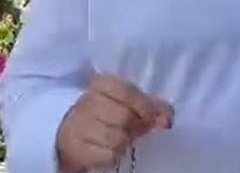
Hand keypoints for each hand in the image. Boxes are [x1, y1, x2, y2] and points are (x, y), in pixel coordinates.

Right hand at [56, 73, 173, 172]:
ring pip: (117, 139)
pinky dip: (113, 155)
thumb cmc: (105, 115)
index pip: (127, 91)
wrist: (71, 135)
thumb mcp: (126, 103)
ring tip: (120, 138)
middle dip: (136, 126)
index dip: (144, 106)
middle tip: (135, 129)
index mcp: (100, 84)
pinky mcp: (75, 149)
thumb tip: (168, 117)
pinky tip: (108, 149)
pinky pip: (108, 155)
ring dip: (124, 142)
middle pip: (124, 117)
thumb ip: (150, 105)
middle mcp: (85, 102)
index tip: (151, 116)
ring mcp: (77, 126)